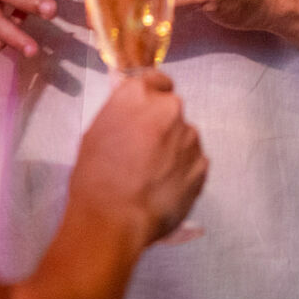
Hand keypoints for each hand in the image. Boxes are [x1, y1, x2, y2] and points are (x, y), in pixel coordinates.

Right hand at [69, 71, 207, 244]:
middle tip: (143, 151)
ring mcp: (190, 137)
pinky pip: (193, 161)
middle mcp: (170, 108)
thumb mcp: (95, 132)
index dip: (152, 97)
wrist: (115, 219)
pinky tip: (164, 188)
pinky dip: (183, 171)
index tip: (145, 113)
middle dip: (161, 126)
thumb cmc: (95, 176)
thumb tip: (130, 100)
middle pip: (171, 110)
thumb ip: (120, 111)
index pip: (157, 80)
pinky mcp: (203, 164)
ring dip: (173, 149)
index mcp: (138, 94)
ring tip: (153, 176)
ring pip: (184, 137)